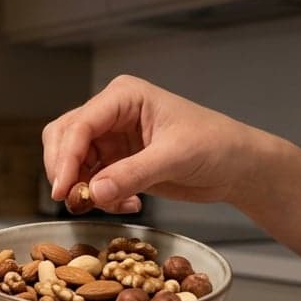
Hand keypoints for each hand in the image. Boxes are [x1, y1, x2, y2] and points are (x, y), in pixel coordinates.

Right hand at [43, 75, 267, 212]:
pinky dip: (100, 197)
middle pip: (64, 137)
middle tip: (74, 200)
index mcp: (124, 96)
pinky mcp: (117, 161)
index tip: (63, 189)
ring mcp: (112, 138)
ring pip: (73, 161)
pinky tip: (128, 204)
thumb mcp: (175, 157)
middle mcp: (111, 113)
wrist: (237, 166)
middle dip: (65, 170)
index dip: (66, 157)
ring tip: (111, 204)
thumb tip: (93, 192)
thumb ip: (132, 174)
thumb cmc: (216, 146)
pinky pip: (91, 180)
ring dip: (83, 187)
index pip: (80, 124)